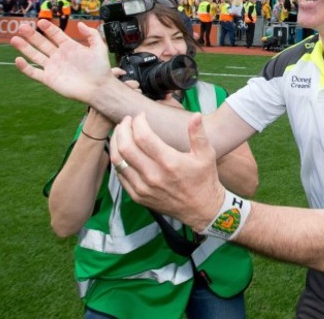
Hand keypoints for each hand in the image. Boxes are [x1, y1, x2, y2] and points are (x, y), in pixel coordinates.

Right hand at [10, 20, 113, 102]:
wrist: (99, 88)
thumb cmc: (100, 69)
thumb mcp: (99, 48)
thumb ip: (92, 34)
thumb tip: (79, 24)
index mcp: (70, 47)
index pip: (56, 35)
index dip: (48, 28)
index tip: (41, 22)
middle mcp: (60, 56)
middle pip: (42, 43)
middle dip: (32, 35)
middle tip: (22, 27)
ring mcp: (53, 67)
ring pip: (35, 55)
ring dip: (24, 48)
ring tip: (14, 38)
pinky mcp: (49, 79)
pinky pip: (34, 72)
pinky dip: (25, 68)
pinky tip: (18, 60)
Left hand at [110, 112, 223, 231]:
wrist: (201, 209)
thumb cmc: (204, 178)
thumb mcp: (207, 155)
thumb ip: (198, 134)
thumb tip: (195, 115)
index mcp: (169, 162)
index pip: (143, 136)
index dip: (138, 122)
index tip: (141, 115)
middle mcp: (153, 175)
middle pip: (125, 147)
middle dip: (123, 129)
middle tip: (127, 120)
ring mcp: (143, 188)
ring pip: (118, 161)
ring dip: (116, 142)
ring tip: (121, 132)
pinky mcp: (138, 196)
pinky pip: (120, 175)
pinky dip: (118, 160)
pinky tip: (123, 151)